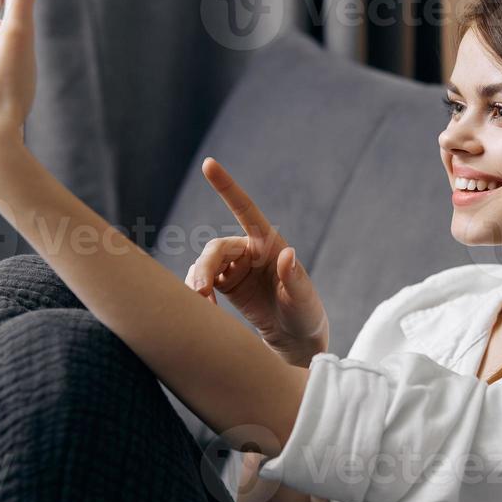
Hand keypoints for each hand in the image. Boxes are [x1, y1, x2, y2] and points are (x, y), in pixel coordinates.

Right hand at [185, 158, 329, 366]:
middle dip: (205, 269)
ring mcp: (236, 267)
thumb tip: (288, 254)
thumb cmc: (304, 314)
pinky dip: (197, 293)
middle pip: (216, 248)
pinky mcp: (225, 284)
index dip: (226, 186)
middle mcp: (250, 250)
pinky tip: (204, 310)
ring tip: (204, 308)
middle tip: (201, 295)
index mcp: (269, 244)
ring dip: (198, 283)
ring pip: (205, 265)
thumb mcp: (304, 299)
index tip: (209, 163)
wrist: (295, 338)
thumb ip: (295, 278)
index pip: (244, 209)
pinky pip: (202, 280)